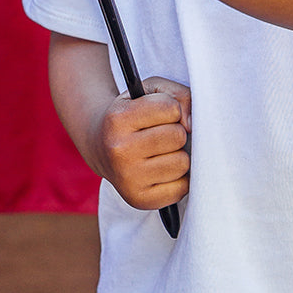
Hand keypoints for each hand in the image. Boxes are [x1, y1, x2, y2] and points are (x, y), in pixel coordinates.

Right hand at [94, 77, 190, 210]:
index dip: (171, 109)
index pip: (170, 108)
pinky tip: (161, 170)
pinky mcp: (140, 200)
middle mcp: (119, 150)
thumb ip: (179, 96)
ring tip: (160, 153)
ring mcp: (128, 179)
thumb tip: (192, 125)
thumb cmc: (133, 114)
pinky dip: (177, 179)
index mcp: (117, 119)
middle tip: (159, 135)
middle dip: (175, 133)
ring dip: (177, 156)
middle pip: (178, 136)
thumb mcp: (150, 92)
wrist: (100, 147)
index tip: (158, 114)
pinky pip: (181, 188)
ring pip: (182, 163)